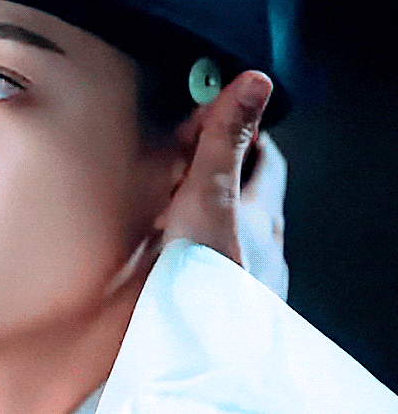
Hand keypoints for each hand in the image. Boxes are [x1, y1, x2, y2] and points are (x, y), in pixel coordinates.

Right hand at [157, 71, 287, 298]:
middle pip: (247, 191)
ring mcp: (249, 275)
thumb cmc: (203, 273)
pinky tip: (172, 256)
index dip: (238, 130)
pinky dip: (197, 246)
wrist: (195, 348)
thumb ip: (223, 142)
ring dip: (204, 211)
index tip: (204, 119)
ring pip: (232, 229)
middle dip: (216, 169)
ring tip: (166, 206)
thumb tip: (253, 84)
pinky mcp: (227, 301)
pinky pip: (216, 261)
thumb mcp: (208, 194)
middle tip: (178, 159)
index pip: (264, 154)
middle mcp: (265, 243)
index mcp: (262, 211)